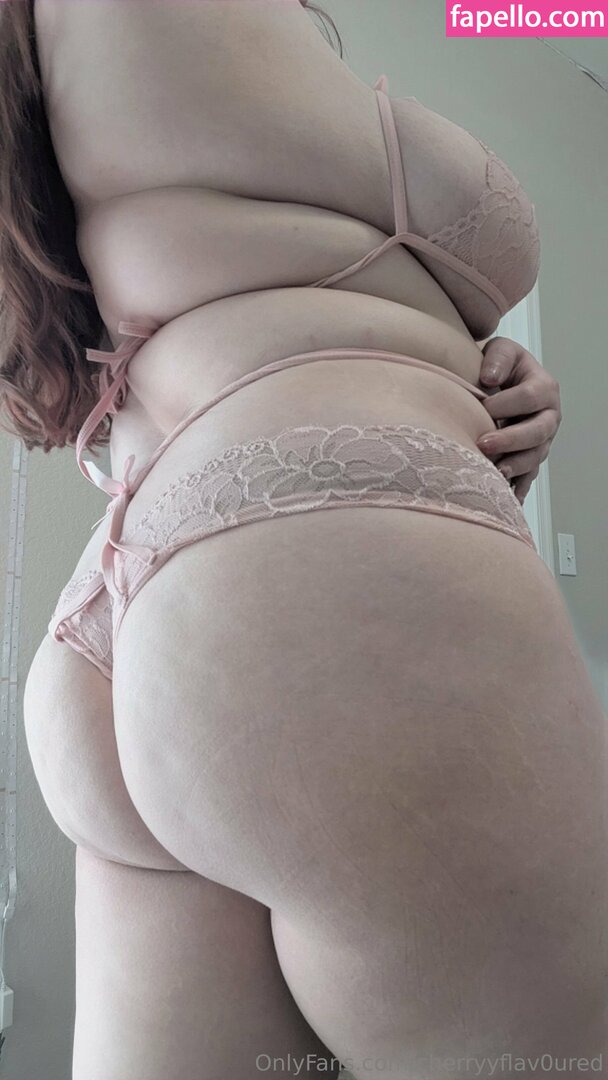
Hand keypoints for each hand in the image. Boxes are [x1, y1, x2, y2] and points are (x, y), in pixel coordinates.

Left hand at [475, 336, 561, 504]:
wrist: (501, 384)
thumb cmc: (501, 367)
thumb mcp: (501, 351)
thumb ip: (497, 358)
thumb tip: (489, 378)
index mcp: (544, 388)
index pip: (529, 397)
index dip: (506, 404)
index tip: (483, 407)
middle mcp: (549, 416)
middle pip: (537, 431)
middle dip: (511, 439)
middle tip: (484, 444)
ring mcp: (541, 441)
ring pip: (535, 457)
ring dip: (515, 466)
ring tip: (495, 473)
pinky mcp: (530, 459)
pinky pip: (527, 477)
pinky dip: (518, 489)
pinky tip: (506, 501)